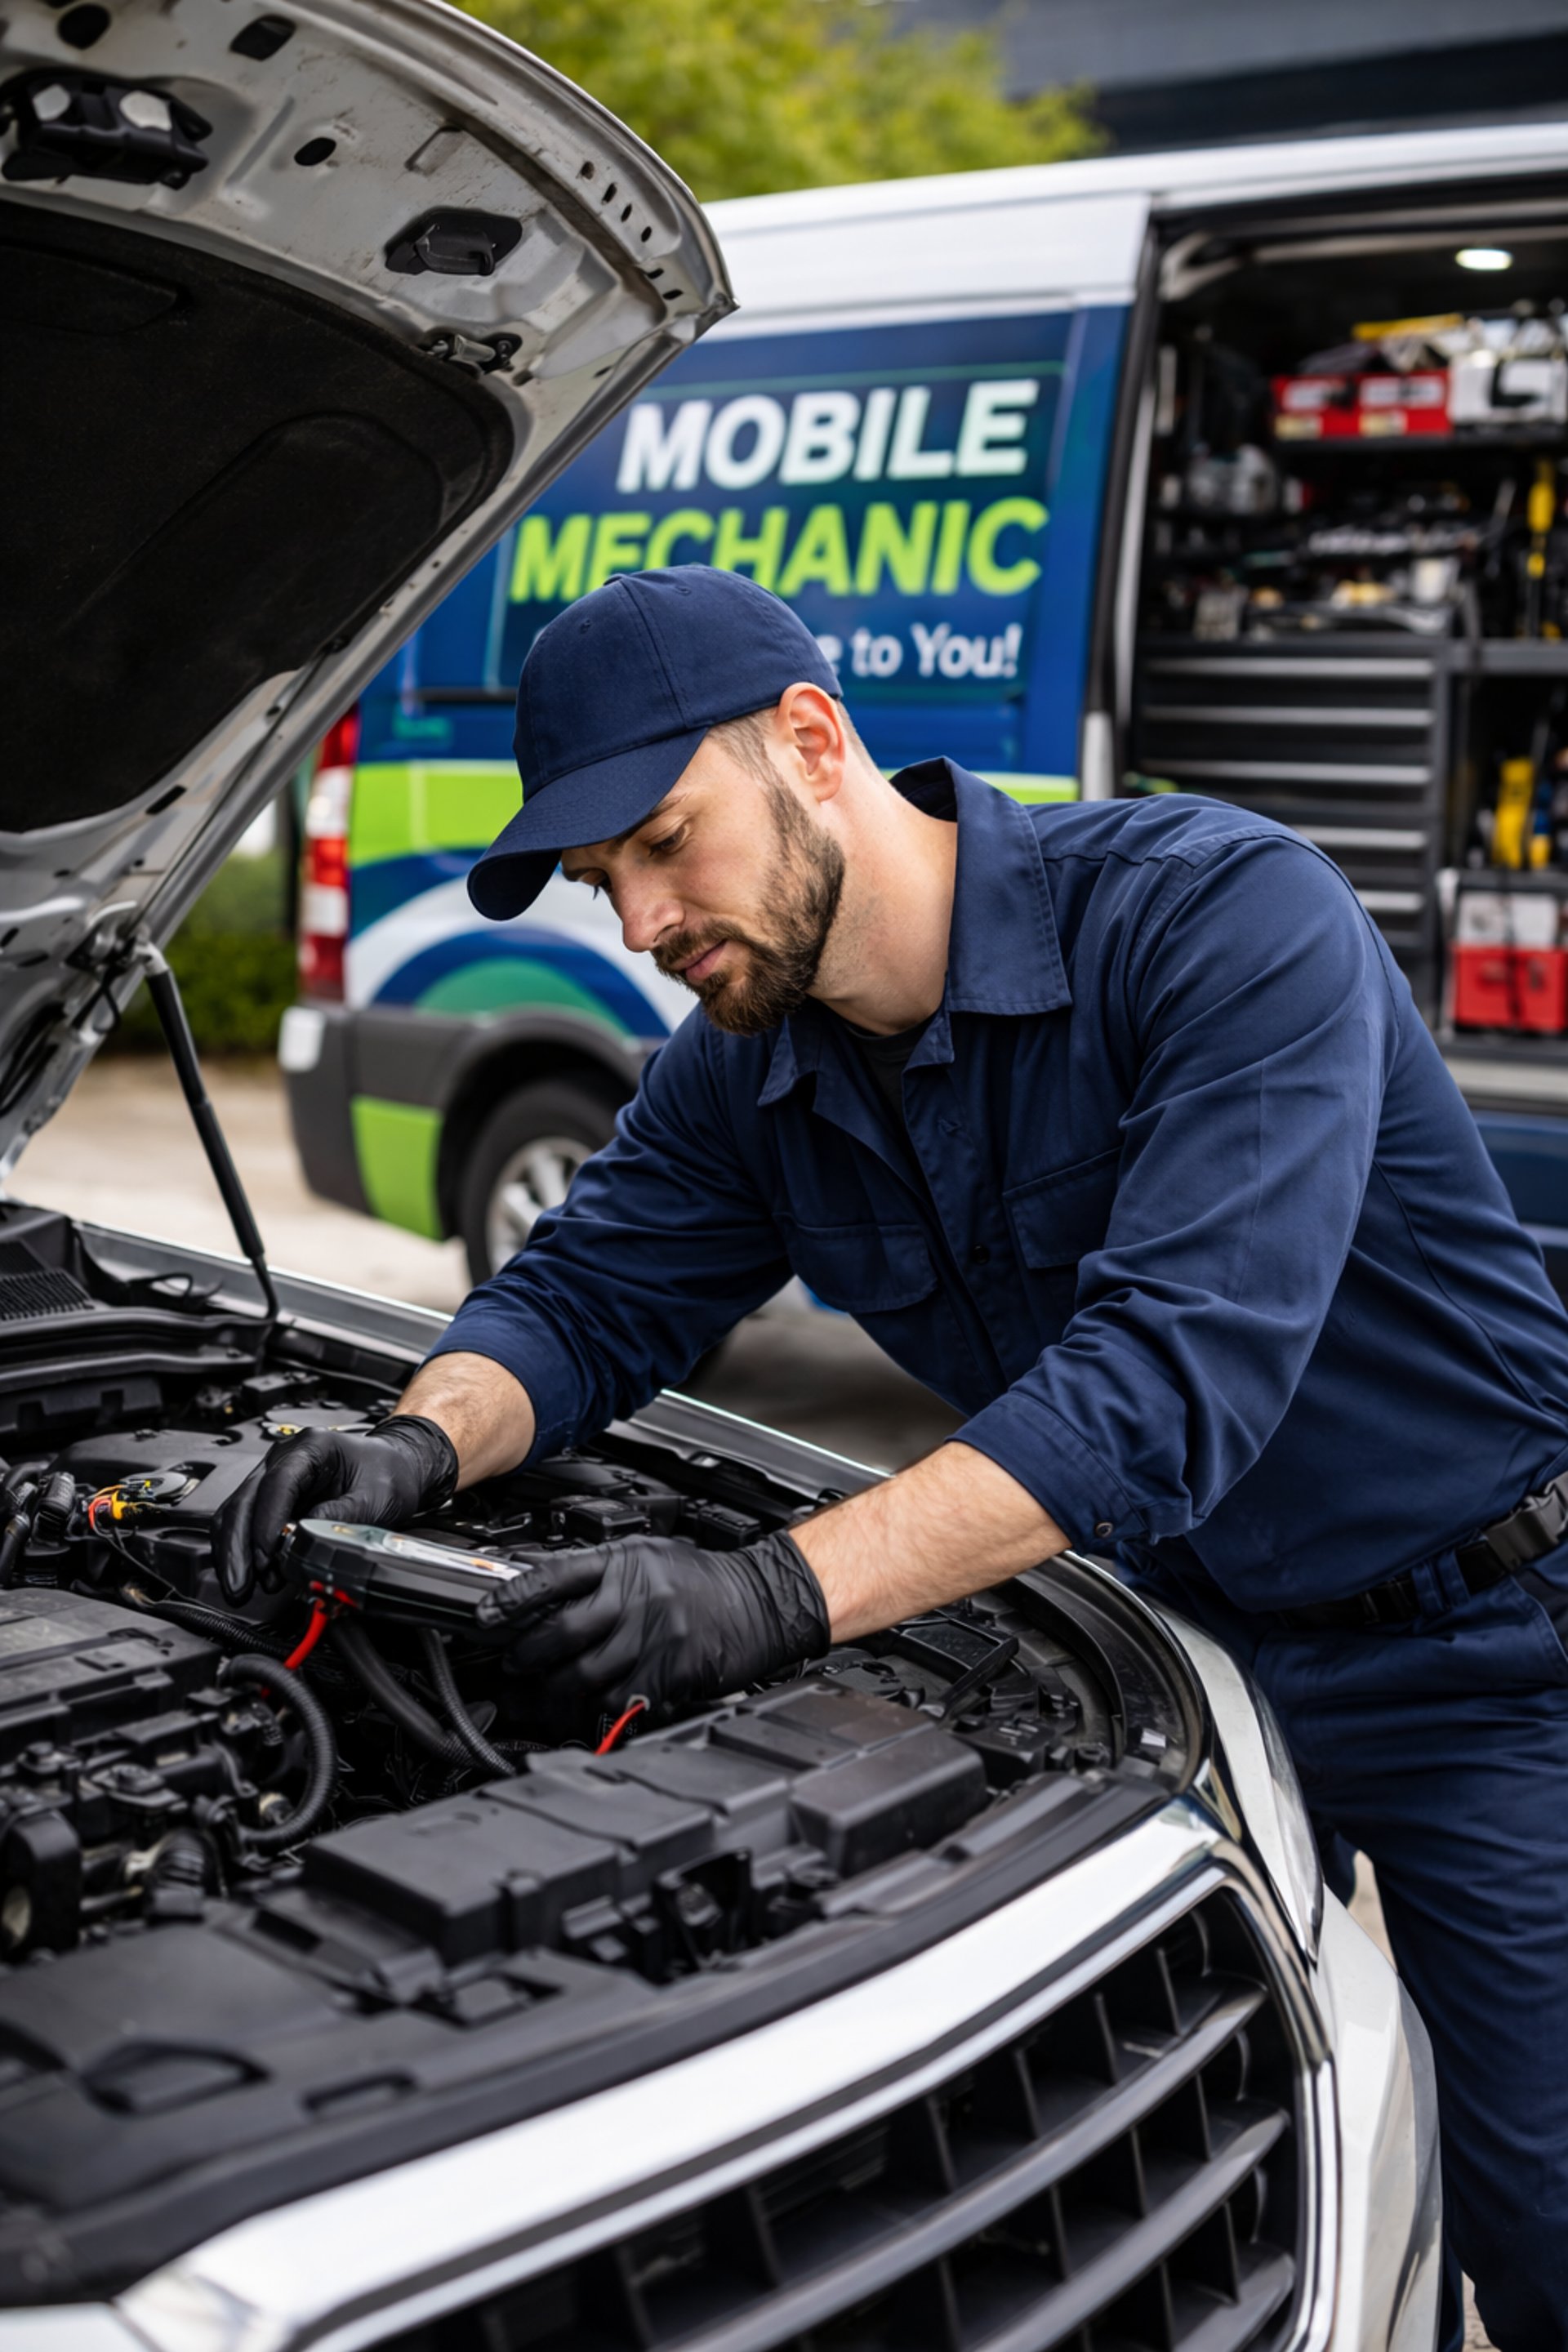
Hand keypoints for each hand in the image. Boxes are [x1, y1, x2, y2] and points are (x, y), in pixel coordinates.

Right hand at [213, 1416, 457, 1604]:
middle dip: (239, 1547)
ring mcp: (275, 1476)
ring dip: (236, 1552)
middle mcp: (285, 1457)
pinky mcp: (273, 1498)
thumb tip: (308, 1540)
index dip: (266, 1521)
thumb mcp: (376, 1496)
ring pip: (238, 1513)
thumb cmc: (388, 1472)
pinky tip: (250, 1575)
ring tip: (243, 1587)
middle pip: (246, 1500)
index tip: (266, 1555)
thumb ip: (342, 1516)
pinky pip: (247, 1522)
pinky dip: (244, 1550)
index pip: (277, 1483)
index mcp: (312, 1447)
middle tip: (241, 1584)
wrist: (395, 1466)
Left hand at [477, 1528, 828, 1733]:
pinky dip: (597, 1716)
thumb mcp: (648, 1556)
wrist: (761, 1599)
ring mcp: (655, 1635)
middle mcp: (637, 1595)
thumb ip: (597, 1572)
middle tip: (509, 1670)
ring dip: (551, 1698)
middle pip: (561, 1632)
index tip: (484, 1617)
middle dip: (525, 1658)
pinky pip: (620, 1703)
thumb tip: (537, 1586)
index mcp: (624, 1561)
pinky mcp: (671, 1672)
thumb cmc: (703, 1579)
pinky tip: (584, 1717)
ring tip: (533, 1704)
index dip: (513, 1598)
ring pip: (585, 1676)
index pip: (554, 1575)